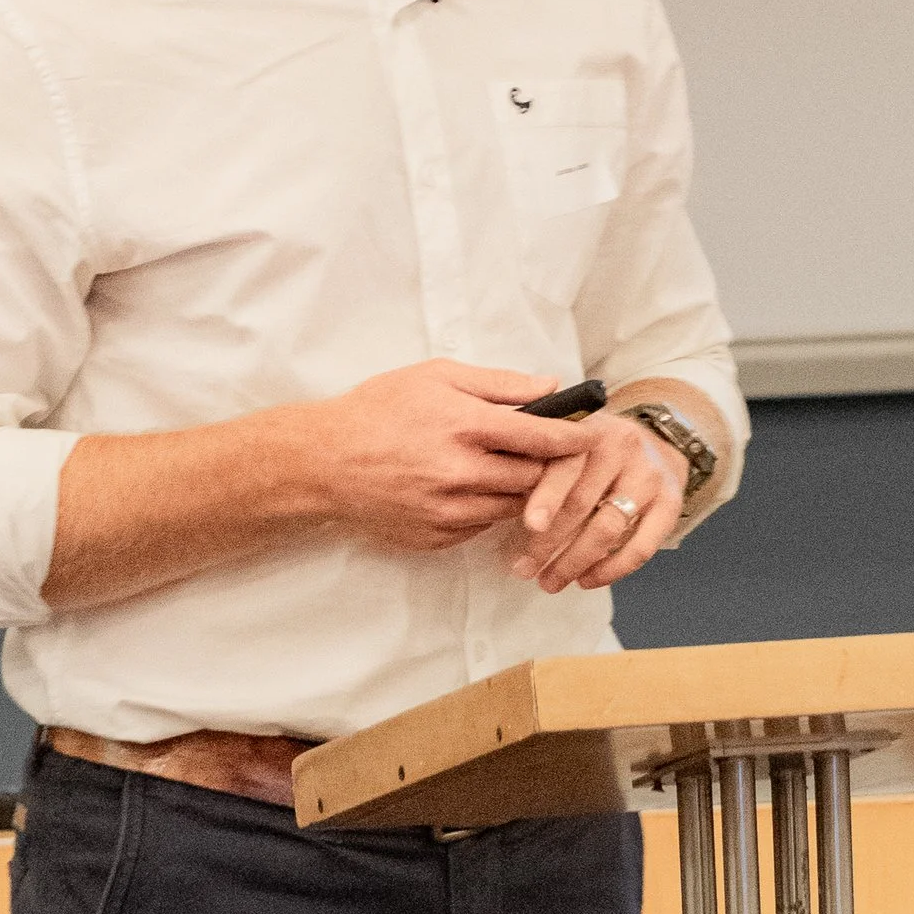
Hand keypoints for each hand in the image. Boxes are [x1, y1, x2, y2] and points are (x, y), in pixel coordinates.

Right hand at [295, 361, 598, 555]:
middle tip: (552, 456)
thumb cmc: (378, 410)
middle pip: (534, 479)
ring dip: (520, 491)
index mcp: (465, 426)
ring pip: (512, 508)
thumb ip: (499, 383)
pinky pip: (482, 526)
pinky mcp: (437, 537)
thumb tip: (550, 385)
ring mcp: (449, 511)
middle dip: (549, 468)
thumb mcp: (436, 377)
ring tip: (511, 470)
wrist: (323, 461)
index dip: (573, 438)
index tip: (590, 435)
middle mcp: (461, 473)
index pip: (541, 438)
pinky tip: (473, 490)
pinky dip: (487, 509)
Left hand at [509, 409, 683, 594]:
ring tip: (549, 582)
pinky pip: (641, 546)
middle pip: (583, 502)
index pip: (566, 465)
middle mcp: (623, 447)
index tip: (529, 526)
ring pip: (608, 528)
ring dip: (575, 562)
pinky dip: (612, 569)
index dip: (547, 497)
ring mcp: (650, 475)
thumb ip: (536, 460)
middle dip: (549, 543)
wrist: (658, 440)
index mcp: (589, 429)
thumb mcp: (567, 440)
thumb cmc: (594, 449)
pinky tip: (587, 580)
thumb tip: (494, 496)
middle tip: (523, 570)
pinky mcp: (671, 502)